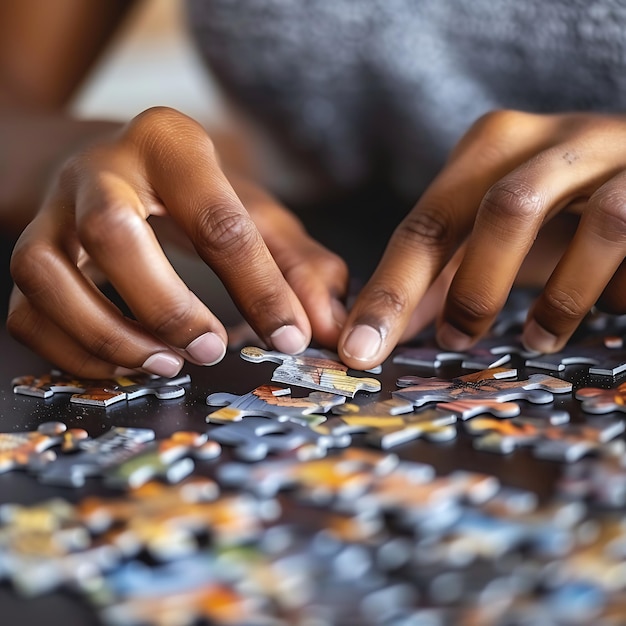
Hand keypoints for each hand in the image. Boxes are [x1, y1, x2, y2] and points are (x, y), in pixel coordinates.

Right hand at [8, 107, 347, 376]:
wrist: (113, 167)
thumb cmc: (195, 195)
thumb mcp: (255, 214)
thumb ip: (297, 266)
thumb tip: (325, 327)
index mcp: (170, 146)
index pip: (218, 220)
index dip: (259, 288)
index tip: (289, 339)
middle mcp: (99, 169)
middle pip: (111, 234)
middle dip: (166, 306)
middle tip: (210, 351)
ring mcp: (51, 211)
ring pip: (47, 274)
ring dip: (108, 335)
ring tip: (167, 364)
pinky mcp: (28, 251)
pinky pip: (26, 311)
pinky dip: (73, 352)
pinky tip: (125, 363)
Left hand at [338, 110, 625, 367]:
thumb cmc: (554, 206)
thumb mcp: (488, 234)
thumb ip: (438, 276)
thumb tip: (377, 331)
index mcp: (492, 148)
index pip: (428, 224)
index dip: (390, 292)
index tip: (361, 352)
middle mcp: (554, 139)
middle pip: (505, 209)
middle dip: (477, 289)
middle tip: (458, 340)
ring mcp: (621, 155)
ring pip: (599, 222)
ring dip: (563, 297)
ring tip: (538, 340)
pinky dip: (623, 288)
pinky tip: (613, 307)